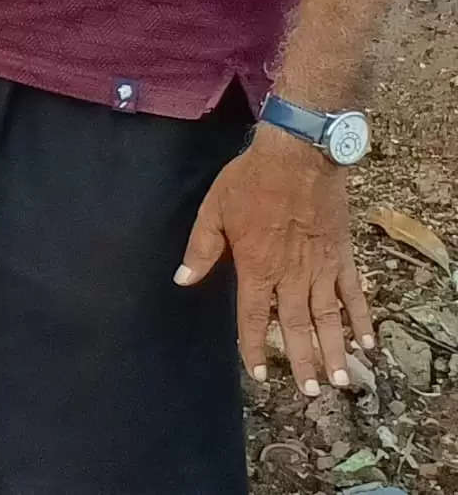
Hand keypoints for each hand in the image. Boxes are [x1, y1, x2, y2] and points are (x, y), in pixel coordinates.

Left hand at [178, 126, 376, 394]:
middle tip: (312, 393)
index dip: (254, 347)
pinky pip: (354, 294)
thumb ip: (201, 249)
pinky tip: (366, 343)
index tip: (259, 374)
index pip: (252, 318)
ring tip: (342, 380)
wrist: (297, 156)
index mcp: (256, 267)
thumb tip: (182, 279)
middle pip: (295, 326)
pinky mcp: (342, 256)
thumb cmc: (250, 181)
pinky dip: (361, 318)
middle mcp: (290, 275)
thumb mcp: (213, 211)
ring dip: (334, 350)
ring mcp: (320, 267)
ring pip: (328, 317)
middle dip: (304, 361)